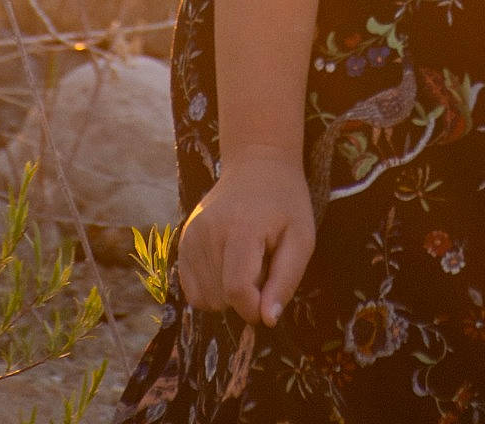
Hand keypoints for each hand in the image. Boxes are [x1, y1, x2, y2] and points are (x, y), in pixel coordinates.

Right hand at [177, 148, 315, 326]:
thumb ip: (285, 281)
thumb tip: (267, 320)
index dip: (255, 308)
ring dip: (228, 293)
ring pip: (205, 299)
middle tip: (261, 266)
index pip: (237, 291)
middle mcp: (208, 231)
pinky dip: (211, 289)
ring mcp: (191, 235)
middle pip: (221, 298)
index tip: (269, 299)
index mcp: (241, 228)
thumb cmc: (285, 203)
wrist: (257, 164)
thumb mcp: (301, 239)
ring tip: (245, 261)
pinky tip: (227, 265)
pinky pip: (191, 291)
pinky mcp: (182, 240)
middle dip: (245, 296)